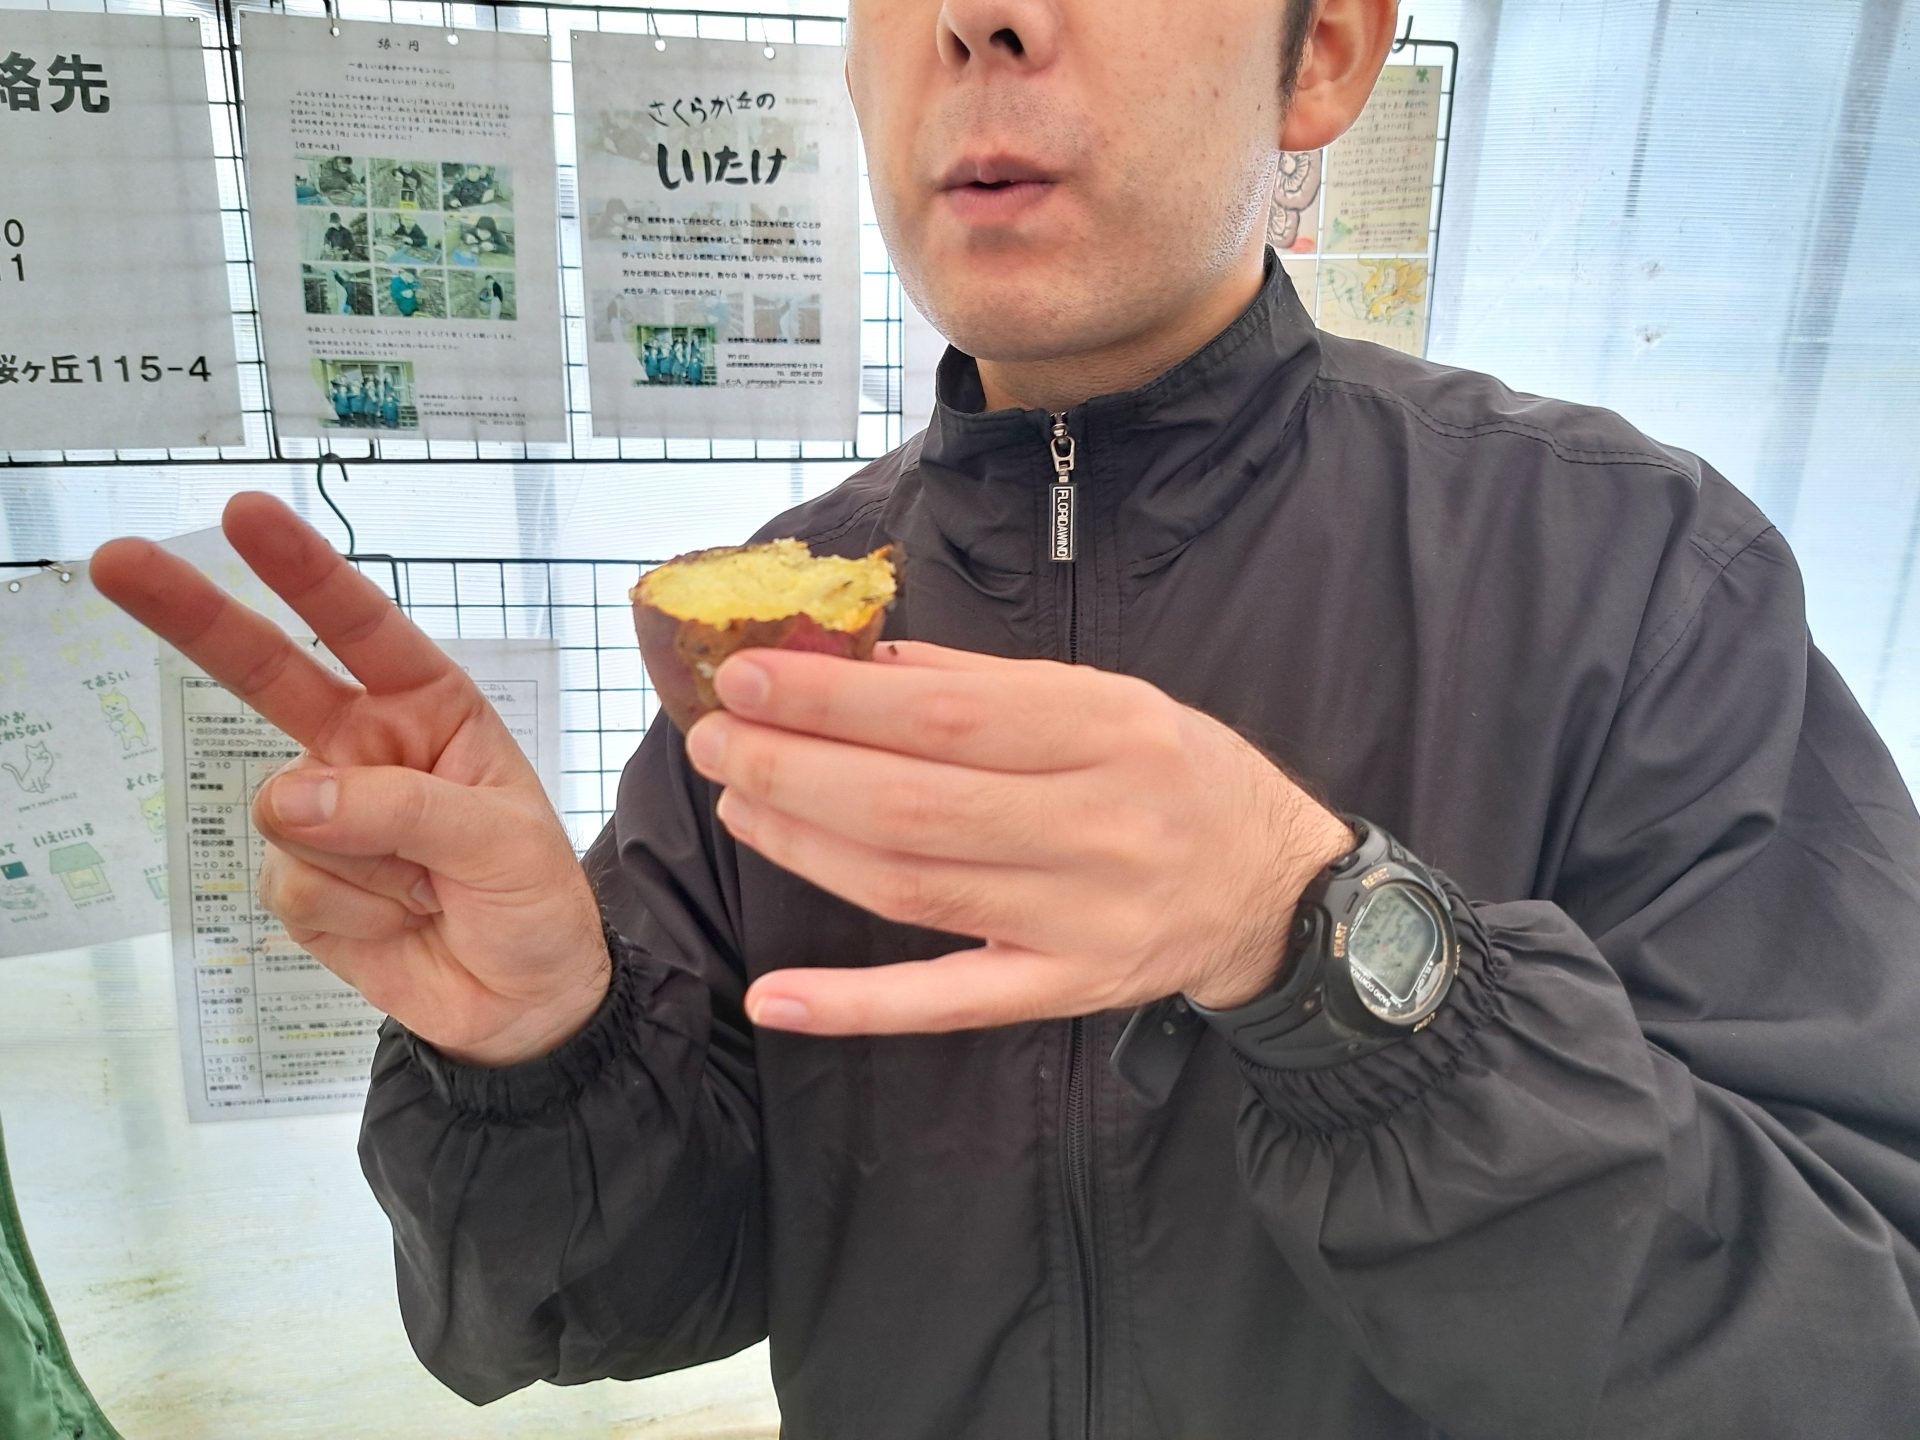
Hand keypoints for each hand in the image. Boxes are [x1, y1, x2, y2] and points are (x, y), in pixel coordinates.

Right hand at [90, 493, 608, 1066]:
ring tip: (428, 889)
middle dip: (195, 617)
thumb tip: (292, 796)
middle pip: (266, 675)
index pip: (360, 630)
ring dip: (363, 862)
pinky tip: (396, 920)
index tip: (244, 515)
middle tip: (118, 561)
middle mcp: (367, 747)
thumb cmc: (533, 899)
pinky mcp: (301, 883)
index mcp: (430, 709)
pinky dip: (347, 912)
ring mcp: (326, 815)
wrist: (524, 1001)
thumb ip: (405, 807)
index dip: (302, 573)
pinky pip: (288, 884)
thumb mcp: (503, 841)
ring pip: (287, 813)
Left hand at [685, 642, 1354, 1034]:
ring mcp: (1080, 919)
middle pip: (914, 803)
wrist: (1273, 889)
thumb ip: (993, 680)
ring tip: (737, 805)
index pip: (947, 712)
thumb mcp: (1113, 697)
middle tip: (715, 740)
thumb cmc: (1182, 775)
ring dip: (805, 848)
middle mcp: (1098, 825)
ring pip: (913, 887)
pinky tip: (775, 997)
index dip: (835, 697)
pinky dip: (855, 1006)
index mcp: (1111, 730)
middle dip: (794, 768)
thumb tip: (871, 661)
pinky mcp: (1065, 990)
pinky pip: (948, 1003)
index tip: (748, 676)